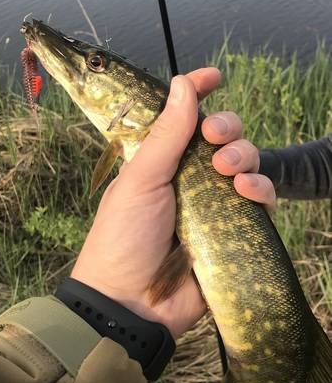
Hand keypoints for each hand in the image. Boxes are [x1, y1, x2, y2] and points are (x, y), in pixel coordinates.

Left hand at [71, 68, 275, 339]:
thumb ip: (166, 134)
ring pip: (245, 163)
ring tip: (229, 171)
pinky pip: (258, 200)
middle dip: (227, 127)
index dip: (198, 93)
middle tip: (215, 137)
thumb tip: (182, 83)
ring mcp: (213, 204)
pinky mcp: (234, 232)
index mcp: (159, 161)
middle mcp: (188, 177)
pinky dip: (260, 189)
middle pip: (222, 136)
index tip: (214, 77)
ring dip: (244, 155)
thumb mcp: (140, 180)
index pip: (183, 118)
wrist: (131, 306)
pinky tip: (248, 191)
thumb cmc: (123, 238)